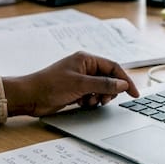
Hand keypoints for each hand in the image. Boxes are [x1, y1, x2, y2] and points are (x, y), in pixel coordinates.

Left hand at [2, 51, 138, 116]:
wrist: (30, 97)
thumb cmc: (50, 85)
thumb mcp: (80, 85)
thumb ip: (103, 84)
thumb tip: (122, 84)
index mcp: (86, 59)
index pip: (113, 67)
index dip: (125, 80)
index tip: (134, 93)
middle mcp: (84, 67)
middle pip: (108, 79)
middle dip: (109, 91)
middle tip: (103, 100)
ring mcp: (80, 79)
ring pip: (101, 89)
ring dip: (99, 97)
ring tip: (89, 101)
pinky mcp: (75, 90)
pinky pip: (92, 95)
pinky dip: (91, 101)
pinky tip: (82, 103)